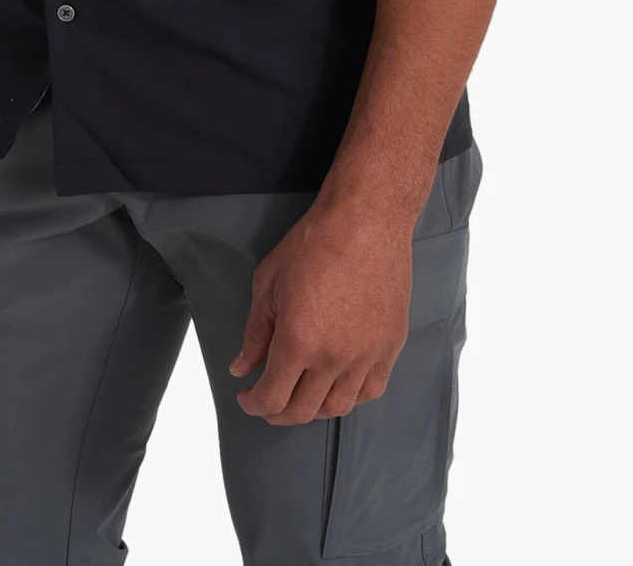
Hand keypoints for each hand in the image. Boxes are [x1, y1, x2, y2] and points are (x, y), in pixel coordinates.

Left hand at [227, 192, 414, 422]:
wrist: (366, 220)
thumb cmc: (314, 242)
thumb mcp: (269, 282)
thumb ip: (255, 332)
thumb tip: (242, 367)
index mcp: (298, 341)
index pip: (272, 397)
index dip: (255, 405)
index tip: (247, 398)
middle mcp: (334, 358)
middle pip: (303, 411)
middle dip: (278, 412)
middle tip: (268, 400)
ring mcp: (367, 355)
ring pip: (338, 407)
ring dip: (314, 409)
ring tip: (301, 394)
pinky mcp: (391, 346)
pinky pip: (371, 390)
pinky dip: (350, 396)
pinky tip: (337, 384)